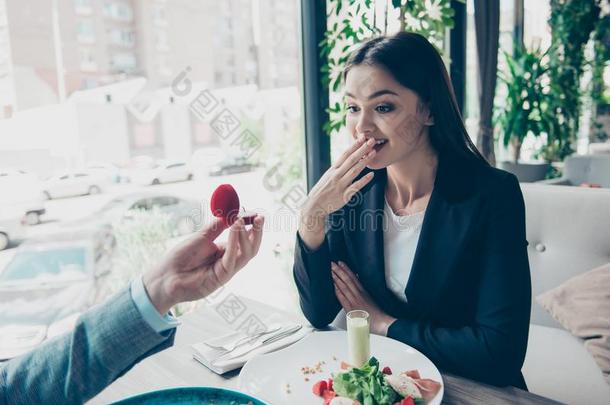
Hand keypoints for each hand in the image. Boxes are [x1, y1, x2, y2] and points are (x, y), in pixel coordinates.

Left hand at [143, 215, 263, 314]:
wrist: (166, 275)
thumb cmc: (181, 257)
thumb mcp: (201, 236)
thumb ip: (217, 226)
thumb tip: (232, 212)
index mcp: (226, 251)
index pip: (245, 238)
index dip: (253, 227)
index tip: (257, 214)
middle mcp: (229, 260)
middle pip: (251, 247)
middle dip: (257, 232)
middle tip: (260, 217)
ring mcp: (227, 270)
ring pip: (246, 254)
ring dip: (246, 236)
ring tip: (243, 220)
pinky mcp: (221, 278)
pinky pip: (232, 259)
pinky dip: (235, 243)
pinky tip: (235, 229)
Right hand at [301, 136, 376, 220]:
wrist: (314, 206)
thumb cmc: (322, 191)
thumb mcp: (328, 176)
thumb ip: (338, 169)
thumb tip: (348, 160)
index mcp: (332, 169)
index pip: (345, 154)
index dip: (354, 145)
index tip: (362, 137)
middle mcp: (336, 175)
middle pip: (351, 160)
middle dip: (362, 149)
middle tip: (372, 140)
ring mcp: (340, 185)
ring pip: (354, 171)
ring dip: (364, 161)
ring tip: (373, 153)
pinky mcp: (344, 195)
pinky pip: (355, 186)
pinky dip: (363, 180)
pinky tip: (371, 174)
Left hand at [331, 261, 395, 335]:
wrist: (382, 323)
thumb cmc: (377, 314)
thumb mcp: (370, 300)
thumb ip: (363, 293)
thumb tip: (358, 285)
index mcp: (364, 292)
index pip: (353, 278)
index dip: (346, 269)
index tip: (341, 263)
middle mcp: (359, 295)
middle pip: (347, 280)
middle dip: (339, 271)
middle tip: (332, 263)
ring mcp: (354, 302)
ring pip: (345, 287)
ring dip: (337, 278)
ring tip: (331, 271)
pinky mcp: (352, 310)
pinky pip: (343, 299)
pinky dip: (338, 291)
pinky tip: (333, 286)